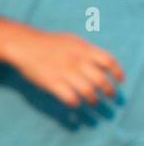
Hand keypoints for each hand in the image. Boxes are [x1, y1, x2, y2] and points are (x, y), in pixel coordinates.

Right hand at [3, 27, 123, 108]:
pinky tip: (75, 104)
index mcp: (84, 49)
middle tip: (110, 97)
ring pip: (87, 91)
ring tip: (94, 103)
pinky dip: (75, 103)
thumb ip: (88, 51)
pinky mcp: (52, 83)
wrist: (25, 45)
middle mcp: (77, 61)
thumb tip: (101, 62)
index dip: (117, 72)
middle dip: (109, 91)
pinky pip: (69, 97)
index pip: (108, 61)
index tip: (120, 81)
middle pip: (101, 79)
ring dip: (94, 100)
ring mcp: (64, 72)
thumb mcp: (72, 41)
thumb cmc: (49, 43)